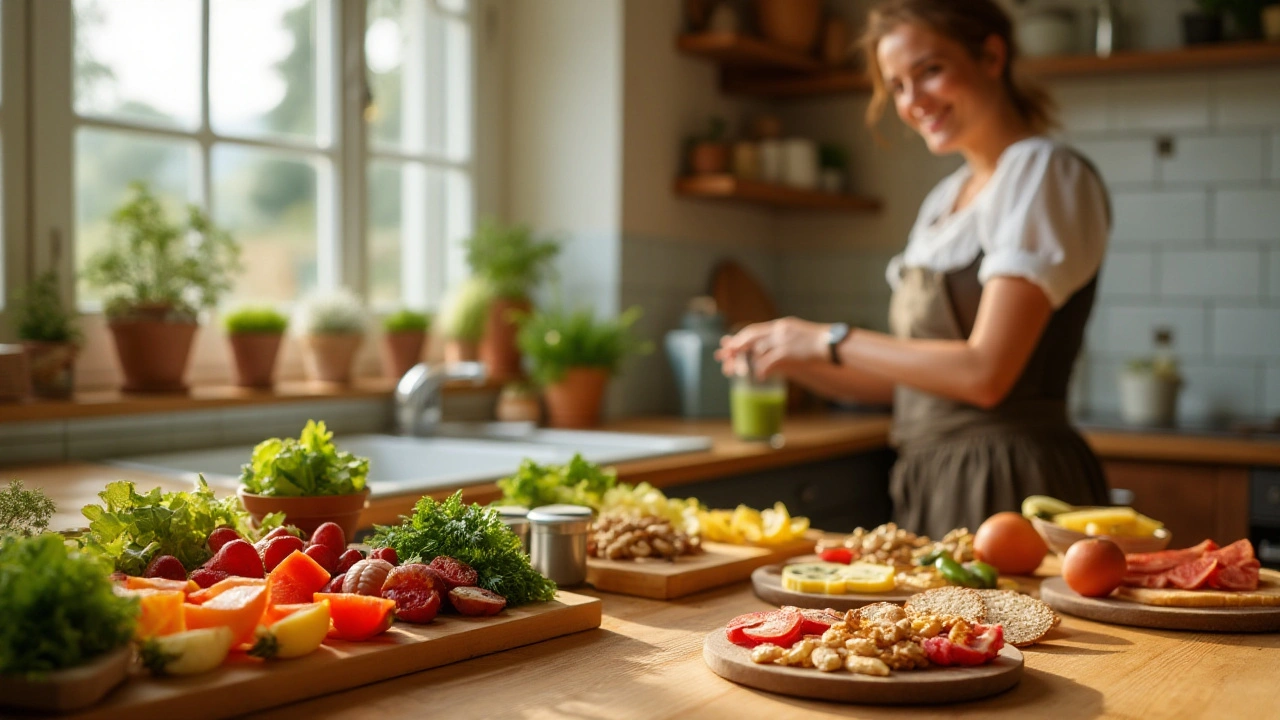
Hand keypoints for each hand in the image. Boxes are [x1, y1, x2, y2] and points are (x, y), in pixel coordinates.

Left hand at [716, 317, 830, 377]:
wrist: (833, 343)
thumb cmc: (820, 343)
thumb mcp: (799, 335)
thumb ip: (784, 339)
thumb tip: (772, 349)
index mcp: (781, 325)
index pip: (754, 330)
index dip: (740, 338)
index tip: (728, 344)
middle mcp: (779, 330)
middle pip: (750, 337)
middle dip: (735, 347)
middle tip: (723, 355)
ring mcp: (783, 340)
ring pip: (757, 350)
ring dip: (746, 361)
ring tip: (737, 370)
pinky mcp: (787, 351)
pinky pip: (768, 361)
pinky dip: (761, 369)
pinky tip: (758, 376)